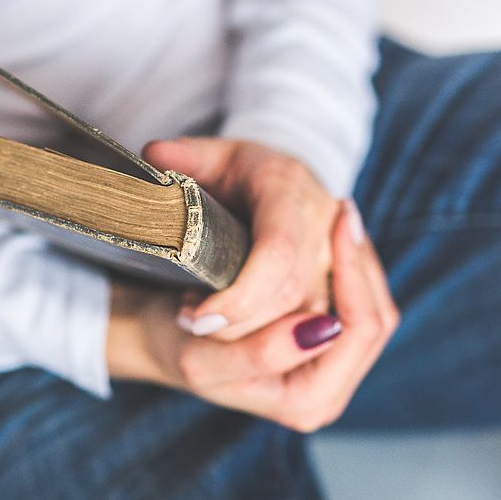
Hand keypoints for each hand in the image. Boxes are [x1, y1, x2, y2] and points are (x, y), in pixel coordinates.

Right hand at [107, 200, 399, 431]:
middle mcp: (328, 391)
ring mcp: (332, 366)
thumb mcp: (202, 359)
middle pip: (374, 318)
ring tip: (343, 218)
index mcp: (307, 402)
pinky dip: (351, 263)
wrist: (166, 334)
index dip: (352, 276)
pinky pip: (360, 296)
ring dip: (357, 260)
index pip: (358, 332)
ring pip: (374, 303)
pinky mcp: (328, 338)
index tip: (335, 222)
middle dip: (357, 264)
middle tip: (341, 215)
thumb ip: (258, 354)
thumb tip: (321, 329)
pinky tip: (339, 232)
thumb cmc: (176, 345)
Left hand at [143, 138, 338, 340]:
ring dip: (252, 336)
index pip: (276, 253)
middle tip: (188, 320)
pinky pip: (323, 333)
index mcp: (288, 189)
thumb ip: (184, 156)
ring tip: (207, 322)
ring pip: (306, 324)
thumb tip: (154, 155)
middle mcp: (324, 225)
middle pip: (288, 299)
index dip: (240, 296)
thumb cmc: (243, 174)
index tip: (197, 319)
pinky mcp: (346, 285)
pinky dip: (276, 344)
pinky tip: (238, 332)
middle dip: (235, 326)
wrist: (288, 185)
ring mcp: (338, 260)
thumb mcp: (212, 157)